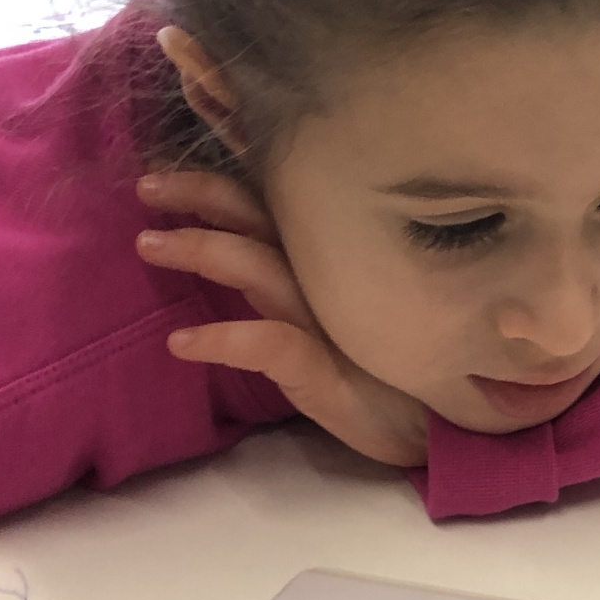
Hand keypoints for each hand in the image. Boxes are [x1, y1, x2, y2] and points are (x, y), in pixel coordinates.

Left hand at [135, 169, 429, 468]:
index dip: (222, 185)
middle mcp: (329, 282)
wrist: (451, 430)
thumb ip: (312, 287)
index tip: (171, 168)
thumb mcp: (352, 322)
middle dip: (202, 196)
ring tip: (149, 243)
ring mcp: (329, 323)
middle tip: (148, 184)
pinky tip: (181, 344)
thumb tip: (249, 262)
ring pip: (258, 268)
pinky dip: (224, 339)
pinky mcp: (327, 372)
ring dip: (201, 250)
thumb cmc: (399, 377)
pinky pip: (269, 345)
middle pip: (259, 222)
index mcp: (334, 267)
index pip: (274, 210)